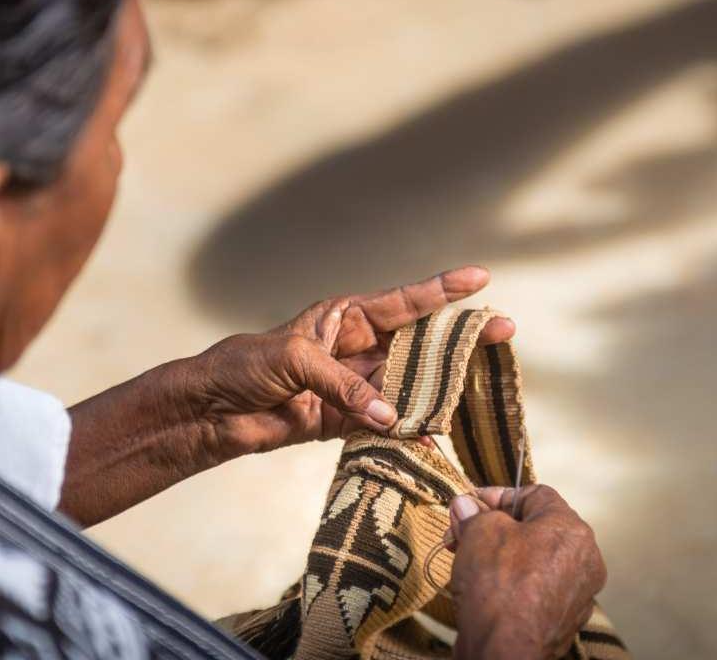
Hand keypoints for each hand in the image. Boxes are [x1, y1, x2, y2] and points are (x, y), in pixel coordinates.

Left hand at [184, 266, 514, 459]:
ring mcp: (354, 385)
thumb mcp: (294, 361)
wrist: (212, 409)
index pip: (403, 301)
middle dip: (458, 339)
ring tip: (477, 388)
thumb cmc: (245, 365)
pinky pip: (385, 425)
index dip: (442, 290)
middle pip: (418, 343)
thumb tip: (388, 417)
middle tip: (503, 332)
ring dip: (439, 389)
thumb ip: (343, 385)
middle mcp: (356, 348)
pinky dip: (406, 433)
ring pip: (408, 385)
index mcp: (344, 317)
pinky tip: (432, 437)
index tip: (480, 279)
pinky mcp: (344, 421)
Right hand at [448, 485, 606, 659]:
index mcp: (571, 529)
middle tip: (464, 532)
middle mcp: (584, 559)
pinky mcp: (564, 620)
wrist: (504, 649)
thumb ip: (475, 514)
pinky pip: (537, 589)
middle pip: (535, 528)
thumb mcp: (479, 532)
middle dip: (495, 527)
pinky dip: (513, 584)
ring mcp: (578, 593)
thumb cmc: (498, 586)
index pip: (536, 494)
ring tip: (469, 560)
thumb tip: (466, 507)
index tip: (472, 503)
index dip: (498, 495)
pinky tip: (487, 589)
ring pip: (535, 560)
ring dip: (502, 555)